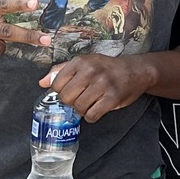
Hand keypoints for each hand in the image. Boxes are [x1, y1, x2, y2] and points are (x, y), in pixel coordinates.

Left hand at [42, 53, 156, 121]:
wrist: (136, 71)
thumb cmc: (108, 68)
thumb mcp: (85, 63)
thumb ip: (62, 71)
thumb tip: (42, 82)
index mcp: (81, 62)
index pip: (57, 83)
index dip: (61, 91)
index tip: (70, 91)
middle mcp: (91, 71)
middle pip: (66, 97)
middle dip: (71, 102)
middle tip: (80, 99)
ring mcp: (102, 85)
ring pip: (79, 107)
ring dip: (82, 110)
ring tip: (90, 103)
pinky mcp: (112, 98)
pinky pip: (92, 115)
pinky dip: (92, 116)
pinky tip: (96, 110)